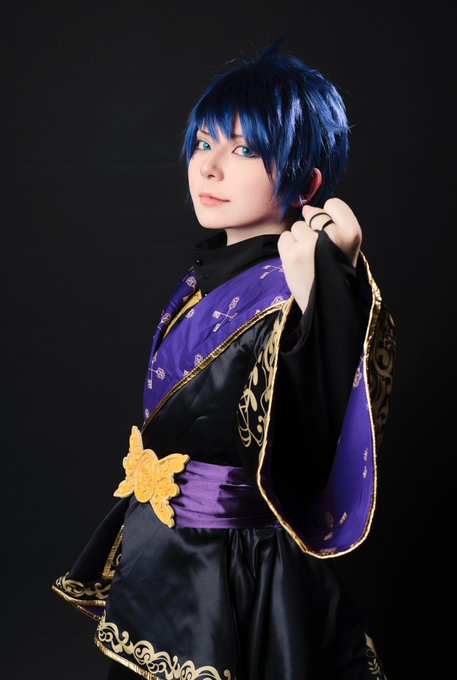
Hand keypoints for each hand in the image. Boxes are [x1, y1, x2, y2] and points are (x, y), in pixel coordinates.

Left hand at [277, 197, 362, 312]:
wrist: (325, 304)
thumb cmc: (334, 272)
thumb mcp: (346, 246)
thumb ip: (333, 223)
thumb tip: (306, 208)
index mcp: (352, 232)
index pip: (333, 204)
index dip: (328, 217)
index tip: (329, 234)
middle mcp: (333, 235)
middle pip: (313, 214)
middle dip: (312, 229)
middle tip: (319, 251)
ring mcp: (310, 244)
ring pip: (297, 226)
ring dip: (298, 240)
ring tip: (308, 259)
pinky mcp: (292, 254)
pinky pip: (284, 237)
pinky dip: (287, 248)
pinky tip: (297, 262)